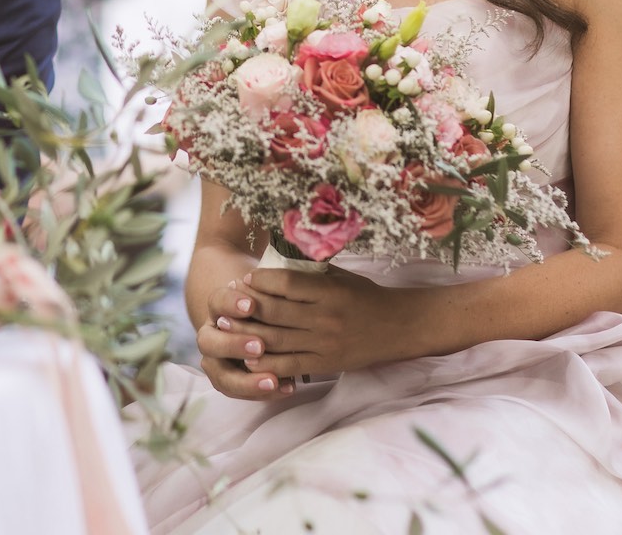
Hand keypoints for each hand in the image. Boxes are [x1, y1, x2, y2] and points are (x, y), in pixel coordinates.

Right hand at [196, 276, 296, 400]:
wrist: (259, 319)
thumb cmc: (268, 299)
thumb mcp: (268, 291)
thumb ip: (270, 290)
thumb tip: (281, 282)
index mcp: (218, 307)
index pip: (218, 302)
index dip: (231, 303)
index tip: (251, 305)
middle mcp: (212, 334)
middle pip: (208, 342)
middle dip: (233, 345)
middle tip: (259, 346)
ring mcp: (217, 361)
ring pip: (220, 375)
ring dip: (246, 381)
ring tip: (273, 380)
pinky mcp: (230, 381)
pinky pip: (240, 392)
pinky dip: (263, 392)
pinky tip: (288, 387)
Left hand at [214, 264, 405, 382]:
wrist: (397, 327)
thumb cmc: (365, 296)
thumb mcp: (341, 276)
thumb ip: (310, 271)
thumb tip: (276, 255)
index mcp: (329, 291)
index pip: (286, 285)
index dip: (261, 281)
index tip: (246, 278)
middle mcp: (326, 318)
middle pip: (275, 313)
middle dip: (245, 307)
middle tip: (224, 301)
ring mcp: (324, 344)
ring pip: (276, 341)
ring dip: (246, 335)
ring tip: (225, 327)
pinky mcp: (325, 364)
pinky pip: (288, 366)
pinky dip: (265, 364)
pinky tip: (247, 358)